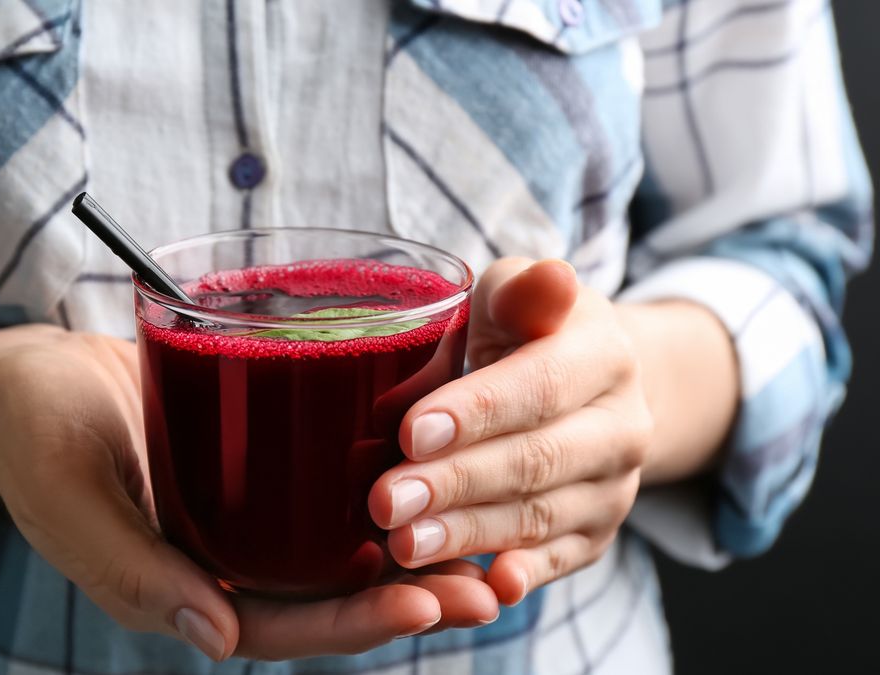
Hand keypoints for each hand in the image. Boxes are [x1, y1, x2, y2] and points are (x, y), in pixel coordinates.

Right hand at [0, 326, 498, 660]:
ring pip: (333, 554)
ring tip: (489, 543)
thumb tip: (218, 634)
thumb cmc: (30, 433)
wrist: (21, 379)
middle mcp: (219, 565)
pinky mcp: (248, 472)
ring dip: (407, 553)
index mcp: (176, 591)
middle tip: (484, 586)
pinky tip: (435, 475)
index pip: (277, 627)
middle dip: (404, 599)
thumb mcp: (68, 495)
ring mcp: (236, 521)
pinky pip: (319, 495)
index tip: (423, 602)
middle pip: (324, 599)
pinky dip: (378, 494)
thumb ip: (130, 568)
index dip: (350, 626)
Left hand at [368, 258, 652, 604]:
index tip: (411, 432)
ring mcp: (614, 487)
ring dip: (469, 535)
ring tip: (403, 544)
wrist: (590, 386)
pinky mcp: (597, 534)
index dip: (476, 412)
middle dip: (455, 483)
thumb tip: (550, 280)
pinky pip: (559, 560)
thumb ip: (521, 292)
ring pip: (540, 516)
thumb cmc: (522, 330)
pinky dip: (523, 575)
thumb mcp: (514, 295)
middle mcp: (623, 425)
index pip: (538, 386)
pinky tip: (485, 589)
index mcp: (603, 352)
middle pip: (535, 460)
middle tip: (386, 501)